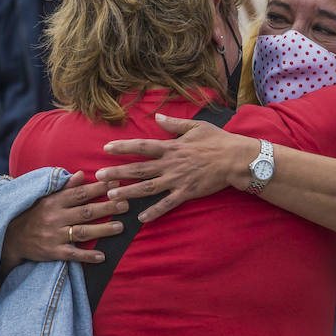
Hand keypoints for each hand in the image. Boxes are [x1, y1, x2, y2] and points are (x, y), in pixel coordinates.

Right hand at [0, 171, 126, 271]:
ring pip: (82, 232)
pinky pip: (72, 254)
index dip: (99, 188)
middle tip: (126, 204)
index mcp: (54, 201)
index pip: (80, 192)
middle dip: (107, 207)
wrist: (10, 237)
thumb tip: (81, 174)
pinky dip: (87, 256)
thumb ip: (65, 187)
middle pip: (85, 211)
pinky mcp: (52, 252)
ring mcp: (54, 235)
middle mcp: (54, 217)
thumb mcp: (45, 197)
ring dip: (102, 230)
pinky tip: (102, 256)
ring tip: (120, 227)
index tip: (116, 182)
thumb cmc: (33, 214)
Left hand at [96, 115, 255, 222]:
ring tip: (111, 196)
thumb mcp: (196, 127)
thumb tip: (157, 117)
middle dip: (117, 172)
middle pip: (139, 169)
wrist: (236, 159)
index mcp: (171, 147)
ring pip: (148, 187)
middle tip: (98, 175)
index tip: (106, 147)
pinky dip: (154, 211)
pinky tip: (141, 218)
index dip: (123, 147)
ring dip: (129, 192)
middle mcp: (170, 164)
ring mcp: (177, 180)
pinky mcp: (187, 193)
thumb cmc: (218, 141)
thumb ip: (174, 124)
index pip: (142, 146)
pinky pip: (167, 204)